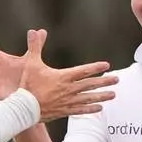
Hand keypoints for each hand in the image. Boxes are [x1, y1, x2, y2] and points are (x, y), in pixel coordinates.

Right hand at [0, 29, 118, 120]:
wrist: (24, 108)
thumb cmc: (28, 86)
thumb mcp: (31, 64)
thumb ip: (35, 47)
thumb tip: (34, 31)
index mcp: (62, 77)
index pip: (83, 71)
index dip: (95, 68)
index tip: (106, 65)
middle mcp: (68, 89)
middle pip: (90, 84)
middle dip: (105, 81)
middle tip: (117, 79)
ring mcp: (67, 101)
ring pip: (89, 98)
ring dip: (102, 96)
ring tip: (113, 95)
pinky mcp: (64, 111)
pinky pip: (81, 110)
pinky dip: (91, 109)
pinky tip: (100, 109)